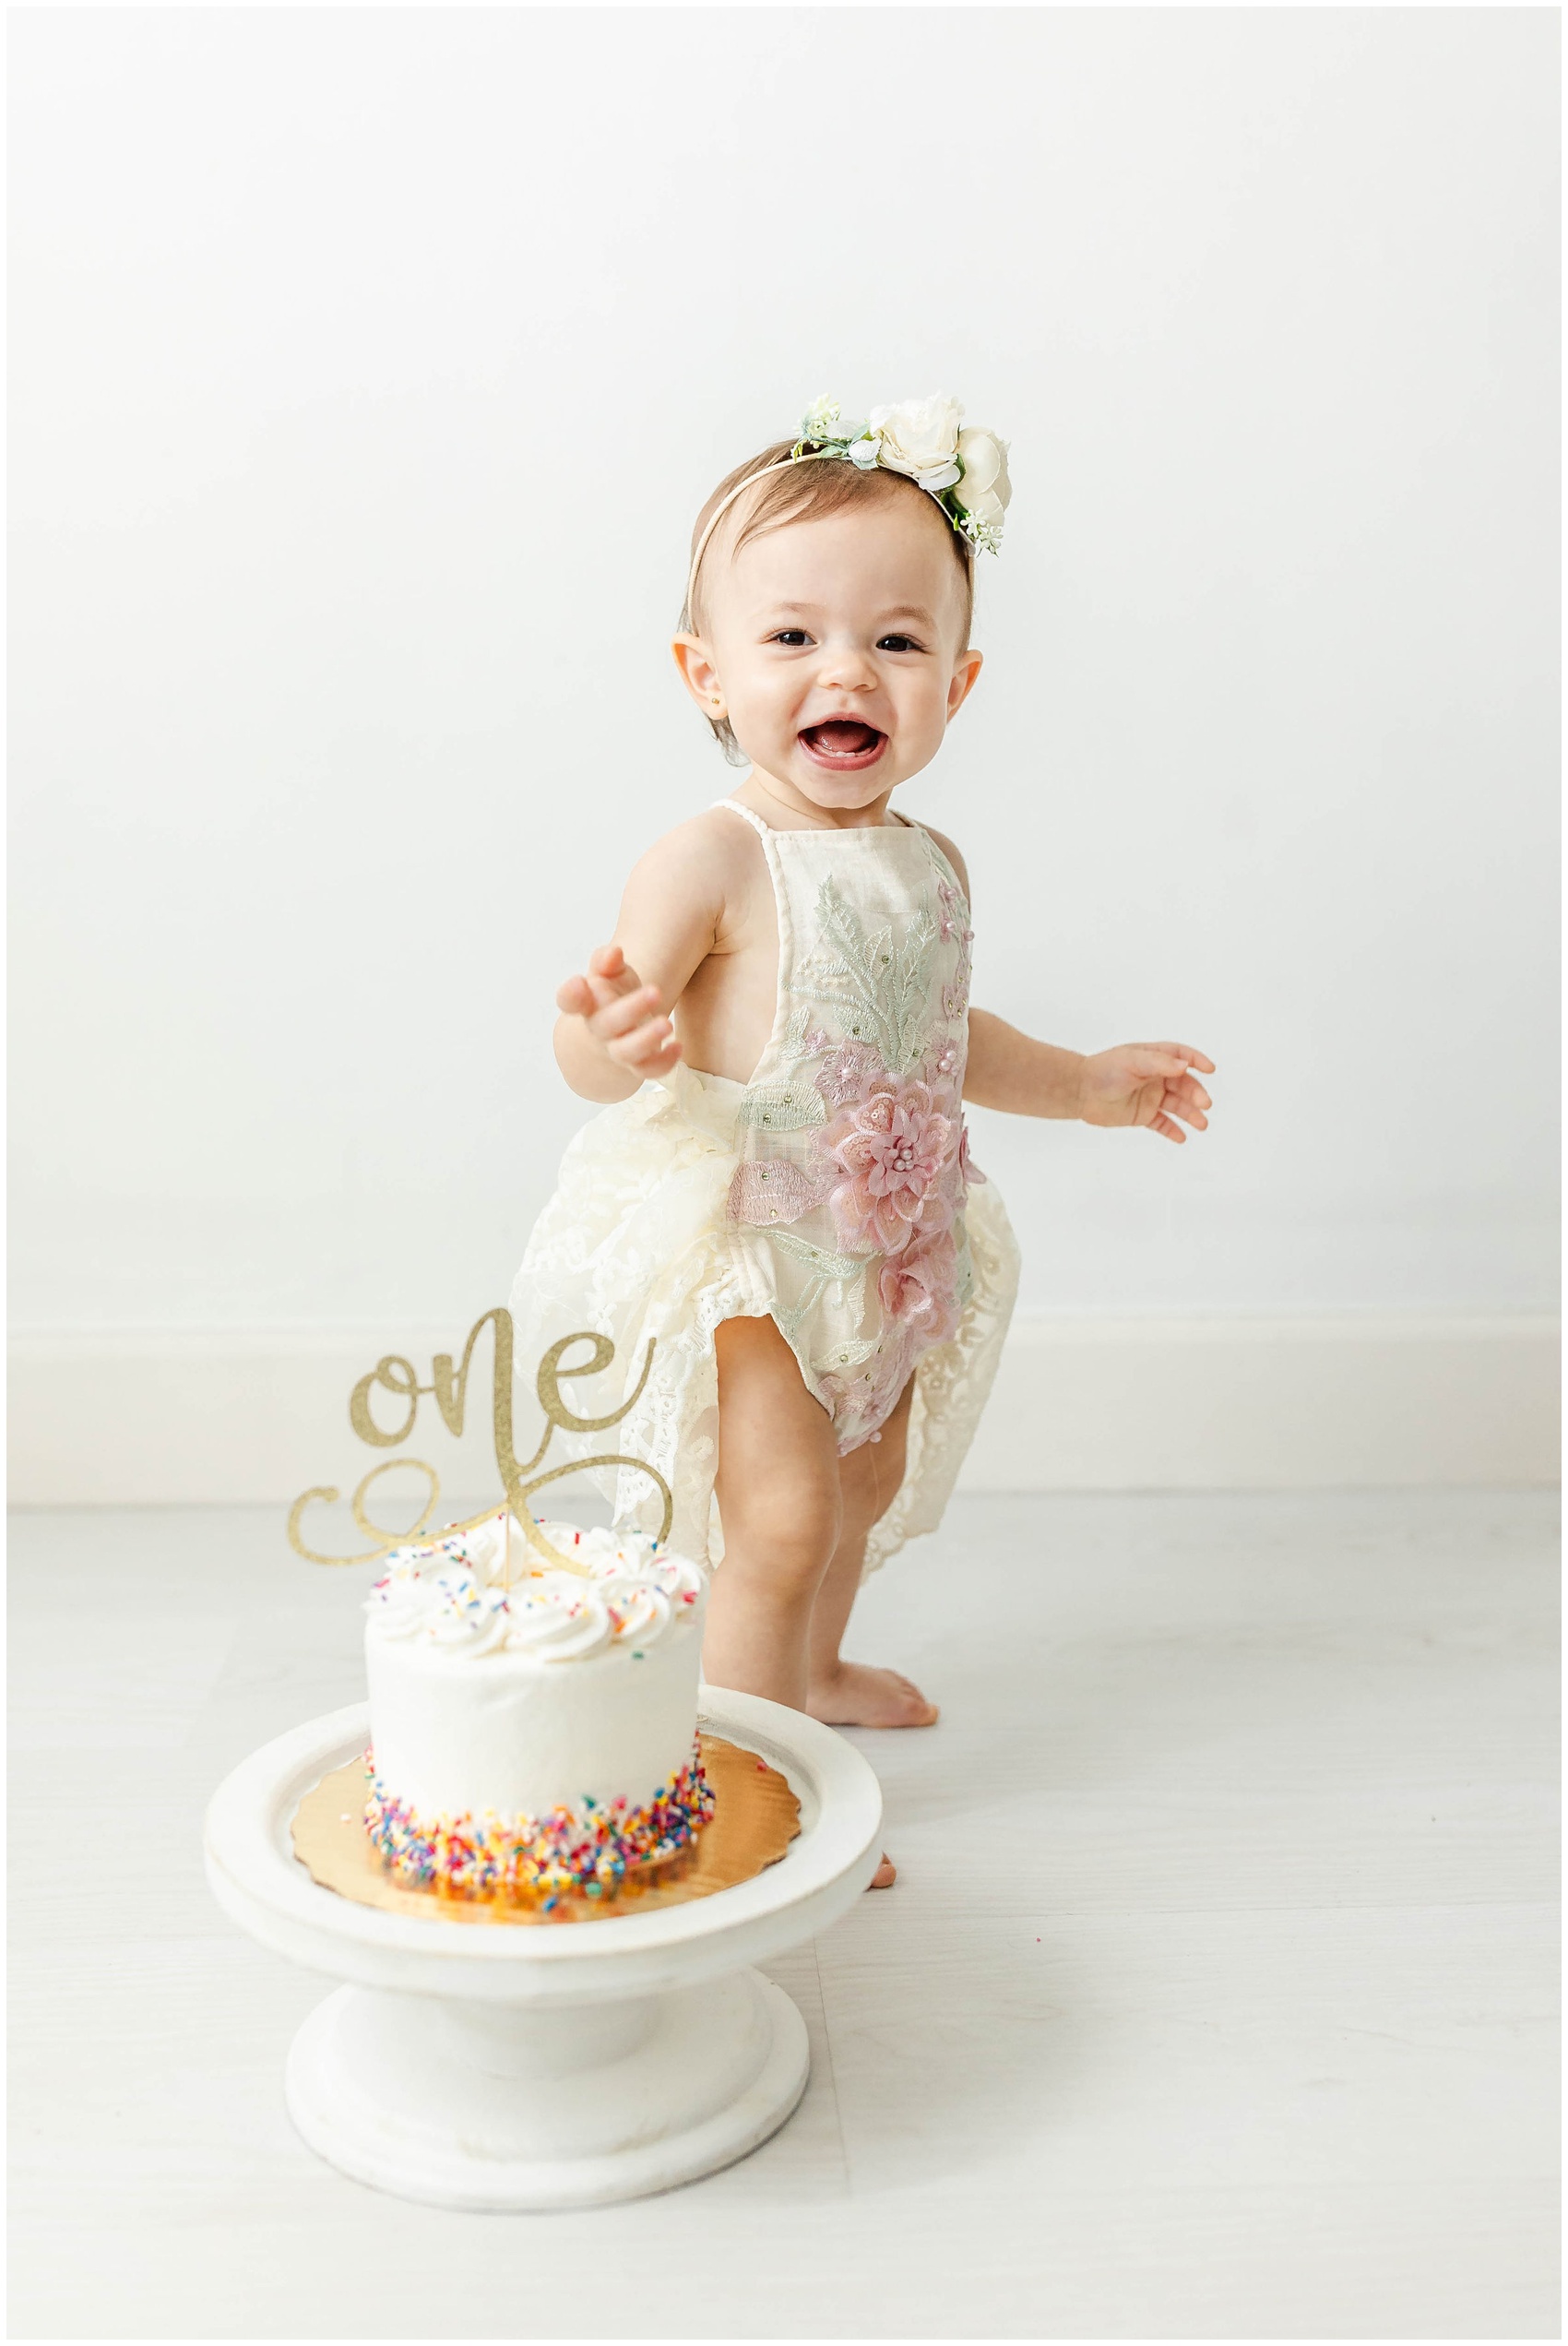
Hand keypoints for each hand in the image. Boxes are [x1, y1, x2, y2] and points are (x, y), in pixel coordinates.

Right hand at [555, 944, 681, 1079]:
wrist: (615, 1033)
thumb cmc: (613, 995)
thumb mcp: (610, 974)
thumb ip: (607, 961)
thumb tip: (613, 952)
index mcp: (589, 1003)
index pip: (569, 1000)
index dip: (571, 994)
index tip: (580, 982)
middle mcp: (600, 1028)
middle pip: (607, 1024)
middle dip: (631, 1009)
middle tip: (655, 991)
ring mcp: (617, 1048)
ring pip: (626, 1051)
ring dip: (647, 1039)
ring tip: (668, 1023)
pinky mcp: (637, 1063)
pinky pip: (647, 1069)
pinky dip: (663, 1062)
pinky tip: (678, 1045)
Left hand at [1077, 1042, 1214, 1143]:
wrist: (1079, 1092)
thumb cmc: (1104, 1070)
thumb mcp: (1133, 1061)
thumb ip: (1159, 1063)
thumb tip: (1185, 1066)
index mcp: (1153, 1058)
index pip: (1181, 1056)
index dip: (1196, 1060)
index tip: (1210, 1069)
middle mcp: (1155, 1077)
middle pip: (1183, 1084)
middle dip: (1196, 1094)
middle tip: (1205, 1104)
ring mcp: (1150, 1097)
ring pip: (1177, 1106)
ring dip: (1191, 1114)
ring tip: (1202, 1124)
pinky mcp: (1143, 1115)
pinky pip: (1162, 1123)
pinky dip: (1173, 1130)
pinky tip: (1182, 1137)